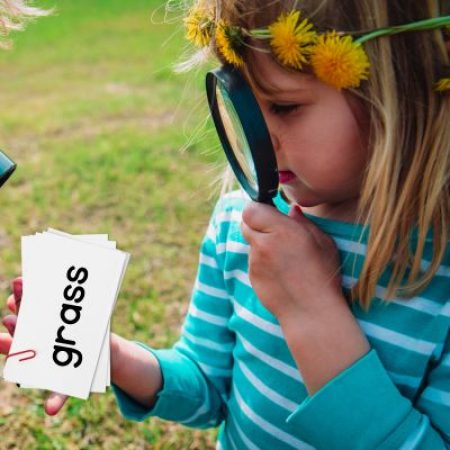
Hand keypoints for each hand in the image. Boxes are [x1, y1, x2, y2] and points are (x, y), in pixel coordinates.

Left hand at [0, 277, 67, 414]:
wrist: (96, 354)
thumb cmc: (78, 370)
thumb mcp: (68, 383)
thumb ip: (59, 394)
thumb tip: (50, 411)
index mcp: (31, 352)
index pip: (14, 346)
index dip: (7, 342)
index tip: (3, 338)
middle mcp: (33, 334)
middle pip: (19, 321)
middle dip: (14, 311)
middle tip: (13, 301)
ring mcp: (43, 319)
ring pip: (28, 306)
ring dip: (22, 294)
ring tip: (20, 282)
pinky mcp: (57, 309)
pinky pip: (45, 297)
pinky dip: (40, 289)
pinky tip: (39, 278)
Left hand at [241, 202, 345, 322]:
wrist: (311, 312)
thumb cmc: (322, 275)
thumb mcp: (323, 242)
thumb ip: (303, 222)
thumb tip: (292, 210)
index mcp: (281, 230)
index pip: (251, 209)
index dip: (258, 209)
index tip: (269, 213)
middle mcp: (263, 244)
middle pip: (246, 223)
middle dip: (257, 223)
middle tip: (274, 231)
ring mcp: (255, 261)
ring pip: (250, 243)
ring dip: (260, 243)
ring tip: (282, 256)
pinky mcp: (252, 276)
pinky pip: (253, 261)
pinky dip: (262, 261)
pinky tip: (280, 271)